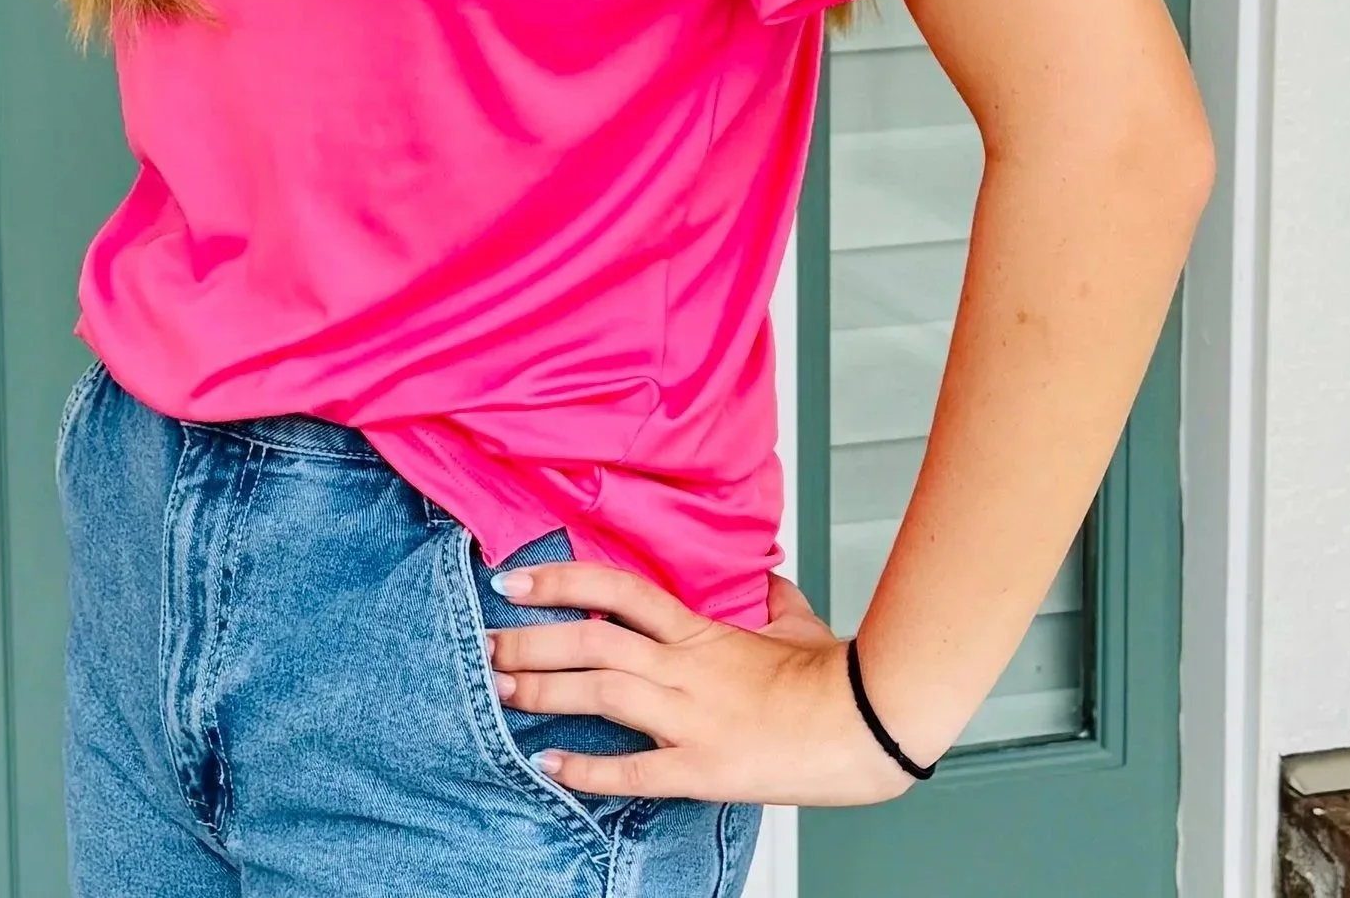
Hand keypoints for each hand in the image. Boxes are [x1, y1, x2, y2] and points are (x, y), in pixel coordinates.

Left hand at [484, 564, 921, 805]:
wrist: (864, 721)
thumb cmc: (833, 673)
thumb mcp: (795, 619)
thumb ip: (767, 598)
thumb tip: (764, 581)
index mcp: (699, 630)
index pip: (614, 590)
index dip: (559, 581)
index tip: (513, 580)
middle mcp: (683, 667)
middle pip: (590, 641)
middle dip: (529, 640)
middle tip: (485, 643)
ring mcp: (688, 717)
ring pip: (598, 693)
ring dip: (543, 690)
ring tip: (500, 690)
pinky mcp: (699, 768)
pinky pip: (631, 769)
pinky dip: (586, 769)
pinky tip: (549, 767)